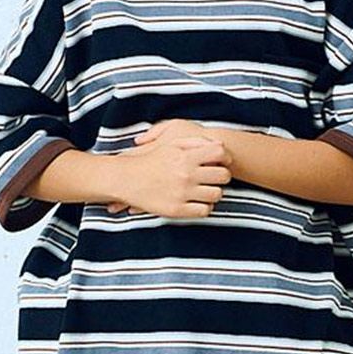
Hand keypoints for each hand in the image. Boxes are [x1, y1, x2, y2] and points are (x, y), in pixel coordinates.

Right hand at [105, 131, 231, 217]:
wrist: (126, 179)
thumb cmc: (150, 160)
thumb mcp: (171, 144)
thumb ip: (195, 142)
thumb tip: (218, 145)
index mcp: (185, 157)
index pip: (219, 153)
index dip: (226, 157)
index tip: (223, 161)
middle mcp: (186, 175)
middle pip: (223, 176)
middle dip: (223, 176)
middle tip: (216, 177)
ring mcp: (182, 193)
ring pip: (216, 195)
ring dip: (215, 192)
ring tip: (207, 190)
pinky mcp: (177, 209)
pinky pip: (204, 210)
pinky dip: (205, 207)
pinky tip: (199, 201)